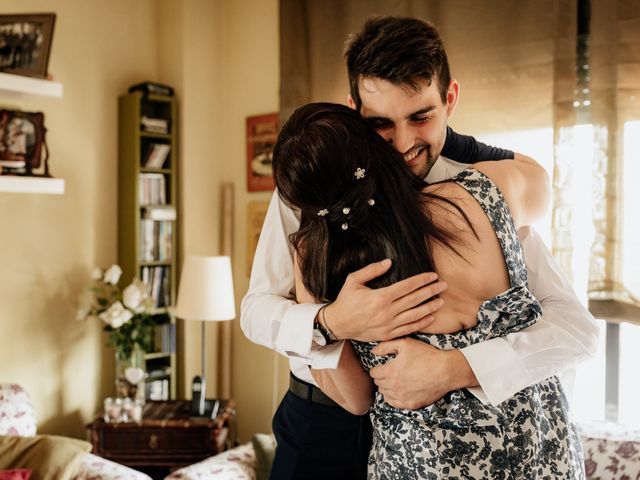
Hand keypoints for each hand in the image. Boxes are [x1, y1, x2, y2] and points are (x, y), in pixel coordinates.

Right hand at [323, 259, 446, 341]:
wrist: (337, 324)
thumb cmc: (345, 300)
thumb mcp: (353, 280)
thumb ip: (372, 270)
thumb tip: (389, 262)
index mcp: (380, 297)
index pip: (407, 286)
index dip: (422, 280)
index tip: (432, 276)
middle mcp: (387, 312)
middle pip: (415, 300)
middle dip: (431, 291)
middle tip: (443, 286)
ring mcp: (388, 325)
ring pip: (415, 315)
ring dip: (430, 307)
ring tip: (441, 301)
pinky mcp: (388, 335)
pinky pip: (408, 328)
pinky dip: (421, 323)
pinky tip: (430, 317)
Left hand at [369, 338, 477, 408]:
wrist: (446, 371)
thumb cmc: (426, 355)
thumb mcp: (405, 344)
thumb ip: (386, 346)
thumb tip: (373, 351)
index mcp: (391, 371)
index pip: (373, 373)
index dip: (377, 368)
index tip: (383, 366)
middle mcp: (394, 386)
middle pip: (378, 383)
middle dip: (382, 377)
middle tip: (389, 372)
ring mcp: (402, 397)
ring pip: (385, 394)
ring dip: (387, 387)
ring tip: (395, 380)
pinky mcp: (411, 404)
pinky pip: (393, 403)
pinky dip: (393, 397)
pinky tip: (398, 390)